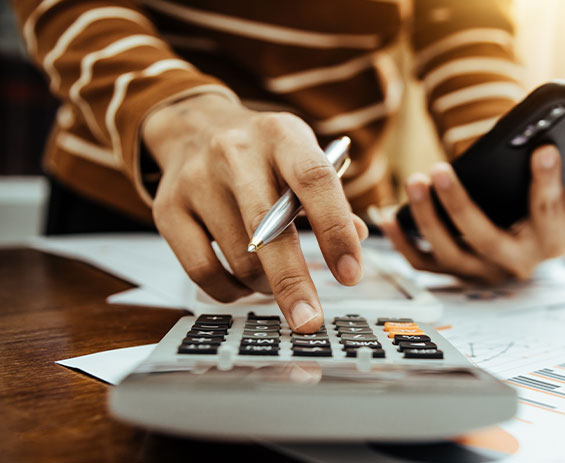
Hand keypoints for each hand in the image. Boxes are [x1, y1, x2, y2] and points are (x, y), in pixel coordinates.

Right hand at [142, 94, 367, 331]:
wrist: (194, 127)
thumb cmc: (262, 150)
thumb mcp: (302, 154)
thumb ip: (330, 197)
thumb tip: (357, 237)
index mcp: (281, 136)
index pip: (314, 182)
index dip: (336, 231)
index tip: (350, 275)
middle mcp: (235, 154)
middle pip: (267, 230)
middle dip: (293, 283)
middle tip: (309, 320)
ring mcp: (197, 181)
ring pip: (239, 258)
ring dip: (266, 285)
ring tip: (276, 281)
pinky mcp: (167, 210)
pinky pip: (202, 271)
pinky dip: (230, 291)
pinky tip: (244, 285)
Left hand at [379, 145, 564, 281]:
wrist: (529, 260)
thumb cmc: (546, 221)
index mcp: (549, 243)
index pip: (547, 211)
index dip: (546, 180)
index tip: (542, 149)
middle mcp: (513, 264)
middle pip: (483, 237)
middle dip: (459, 204)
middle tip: (439, 169)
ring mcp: (480, 272)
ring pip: (447, 251)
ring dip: (425, 219)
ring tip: (413, 182)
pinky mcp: (453, 274)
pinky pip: (421, 262)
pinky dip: (401, 241)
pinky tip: (387, 214)